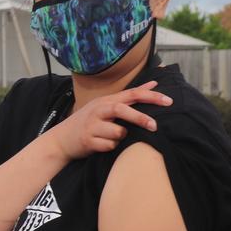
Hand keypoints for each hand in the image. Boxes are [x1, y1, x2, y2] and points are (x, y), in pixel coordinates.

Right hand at [47, 81, 172, 159]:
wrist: (61, 139)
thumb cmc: (89, 122)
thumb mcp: (105, 106)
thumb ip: (129, 97)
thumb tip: (154, 83)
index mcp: (105, 101)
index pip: (131, 94)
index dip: (150, 96)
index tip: (168, 101)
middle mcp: (98, 110)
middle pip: (123, 110)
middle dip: (140, 118)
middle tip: (155, 126)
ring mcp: (92, 125)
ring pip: (118, 132)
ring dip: (120, 138)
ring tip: (111, 138)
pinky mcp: (88, 140)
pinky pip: (109, 146)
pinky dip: (110, 147)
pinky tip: (102, 145)